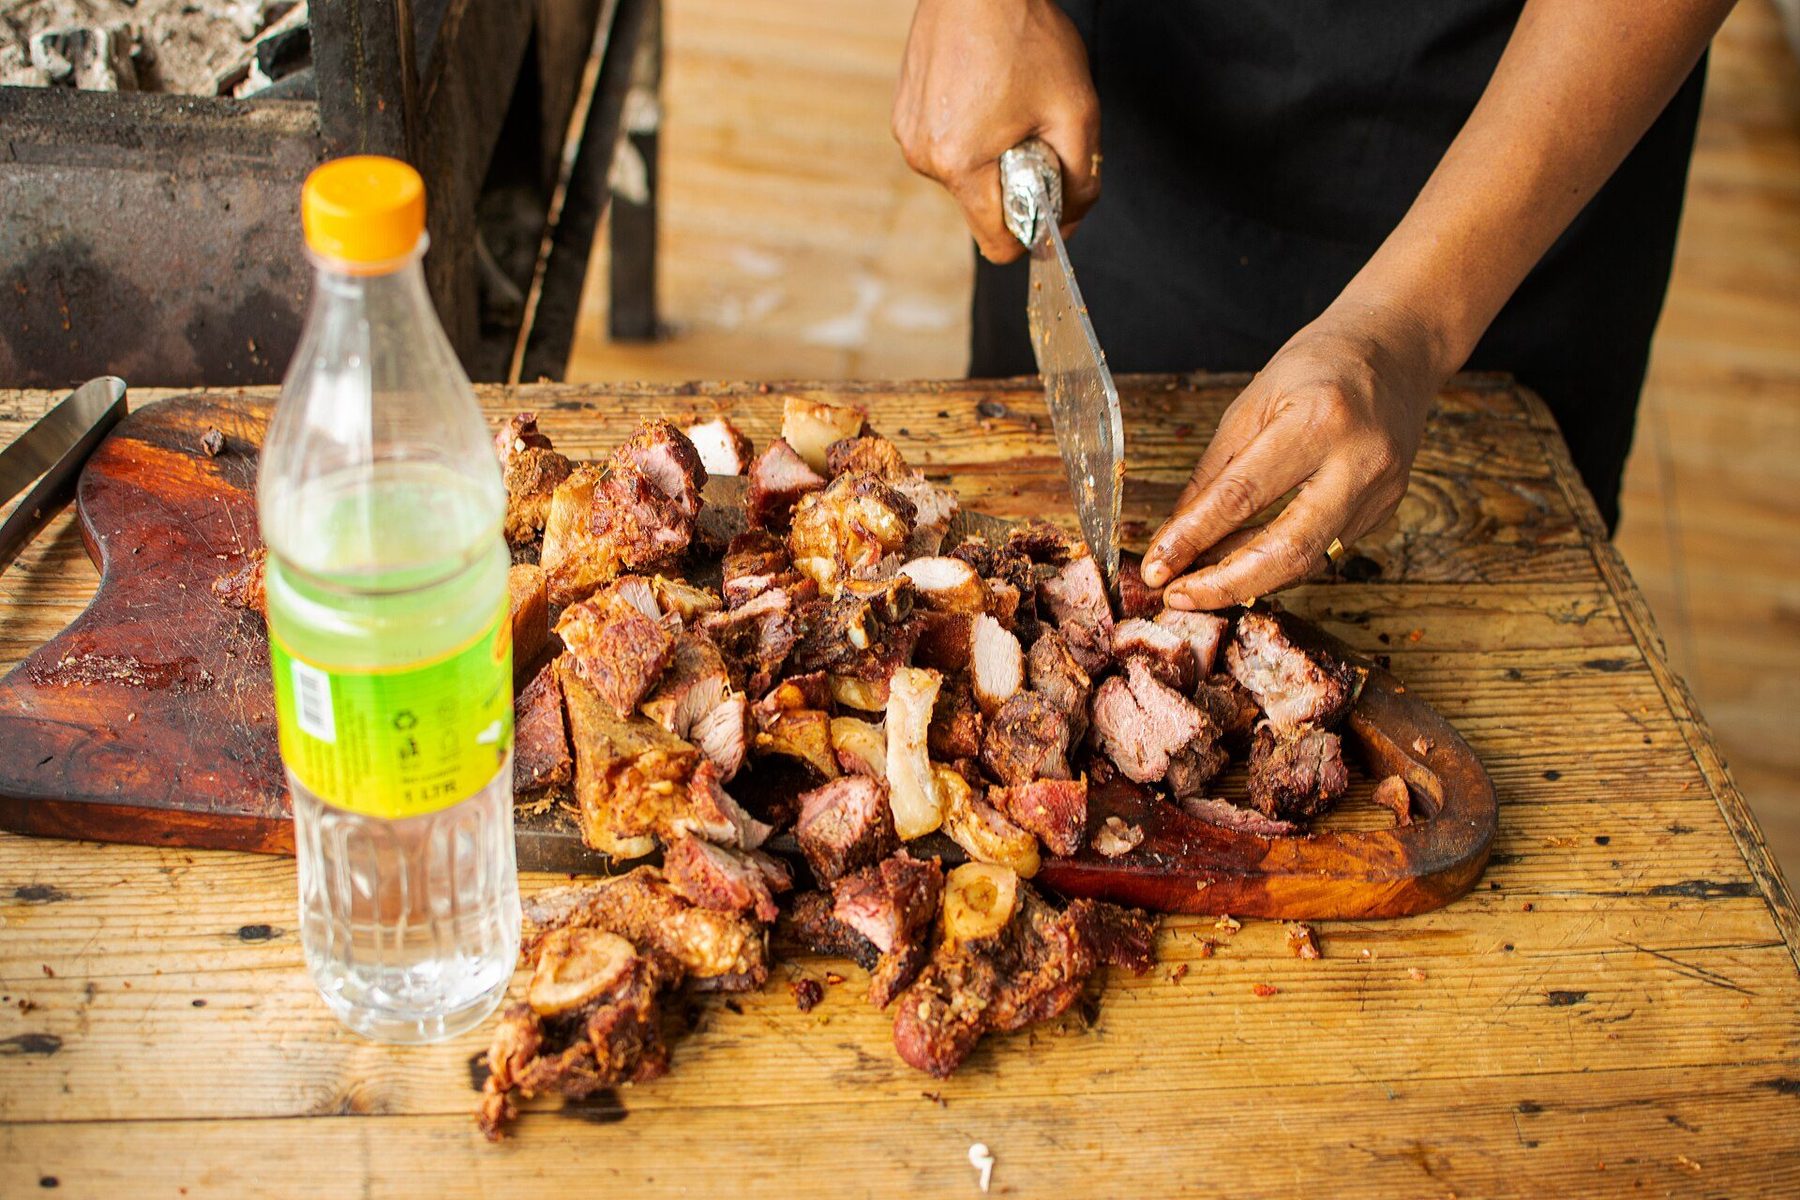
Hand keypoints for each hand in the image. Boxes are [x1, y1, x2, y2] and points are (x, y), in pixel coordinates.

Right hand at [892, 0, 1099, 263]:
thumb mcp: (1075, 111)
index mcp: (960, 165)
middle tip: (1031, 129)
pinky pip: (946, 146)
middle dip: (1013, 184)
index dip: (1033, 233)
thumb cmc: (1024, 34)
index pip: (997, 244)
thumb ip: (1081, 179)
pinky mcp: (904, 113)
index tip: (1051, 202)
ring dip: (991, 156)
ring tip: (1005, 103)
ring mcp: (909, 134)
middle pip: (981, 208)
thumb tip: (1072, 222)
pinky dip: (970, 133)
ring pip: (964, 176)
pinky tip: (984, 92)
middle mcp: (924, 157)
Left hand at [1141, 305, 1444, 609]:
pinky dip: (1276, 562)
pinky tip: (1241, 564)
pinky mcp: (1384, 510)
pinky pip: (1321, 549)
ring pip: (1306, 560)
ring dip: (1247, 580)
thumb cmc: (1317, 368)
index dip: (1193, 538)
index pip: (1243, 495)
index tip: (1156, 567)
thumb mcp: (1252, 404)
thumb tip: (1174, 536)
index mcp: (1318, 420)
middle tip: (1178, 597)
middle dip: (1226, 584)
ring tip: (1198, 585)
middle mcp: (1358, 460)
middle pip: (1288, 549)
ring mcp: (1379, 491)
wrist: (1395, 352)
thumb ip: (1213, 474)